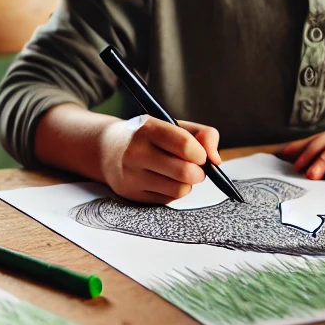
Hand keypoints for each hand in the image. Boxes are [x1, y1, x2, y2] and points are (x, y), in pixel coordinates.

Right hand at [100, 115, 221, 203]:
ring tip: (180, 173)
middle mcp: (136, 152)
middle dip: (199, 172)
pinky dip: (173, 191)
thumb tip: (217, 160)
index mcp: (147, 128)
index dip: (201, 153)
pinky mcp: (132, 194)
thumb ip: (203, 134)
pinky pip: (168, 200)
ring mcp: (132, 175)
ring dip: (187, 183)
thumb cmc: (148, 136)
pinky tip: (165, 180)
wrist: (107, 149)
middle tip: (196, 168)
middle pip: (185, 172)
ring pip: (179, 190)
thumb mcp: (172, 124)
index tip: (200, 155)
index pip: (185, 145)